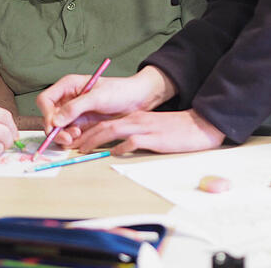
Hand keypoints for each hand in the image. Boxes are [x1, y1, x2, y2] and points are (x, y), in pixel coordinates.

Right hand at [35, 66, 175, 145]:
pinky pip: (69, 135)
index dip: (47, 114)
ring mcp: (74, 114)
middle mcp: (67, 100)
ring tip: (78, 136)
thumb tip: (56, 120)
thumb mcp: (97, 97)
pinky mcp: (81, 125)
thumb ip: (75, 107)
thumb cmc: (119, 91)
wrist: (137, 100)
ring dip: (64, 136)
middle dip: (55, 130)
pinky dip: (72, 139)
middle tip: (67, 138)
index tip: (55, 125)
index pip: (45, 100)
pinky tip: (82, 137)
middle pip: (49, 117)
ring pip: (58, 129)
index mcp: (68, 86)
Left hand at [68, 108, 225, 154]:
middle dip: (86, 136)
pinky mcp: (153, 138)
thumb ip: (134, 134)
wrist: (198, 126)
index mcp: (134, 118)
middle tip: (72, 146)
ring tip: (83, 149)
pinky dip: (120, 147)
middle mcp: (135, 120)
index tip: (76, 141)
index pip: (105, 122)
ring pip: (112, 130)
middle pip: (104, 125)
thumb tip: (117, 145)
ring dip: (95, 140)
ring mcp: (144, 128)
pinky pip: (132, 141)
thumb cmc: (175, 130)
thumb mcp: (151, 128)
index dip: (88, 131)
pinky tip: (112, 153)